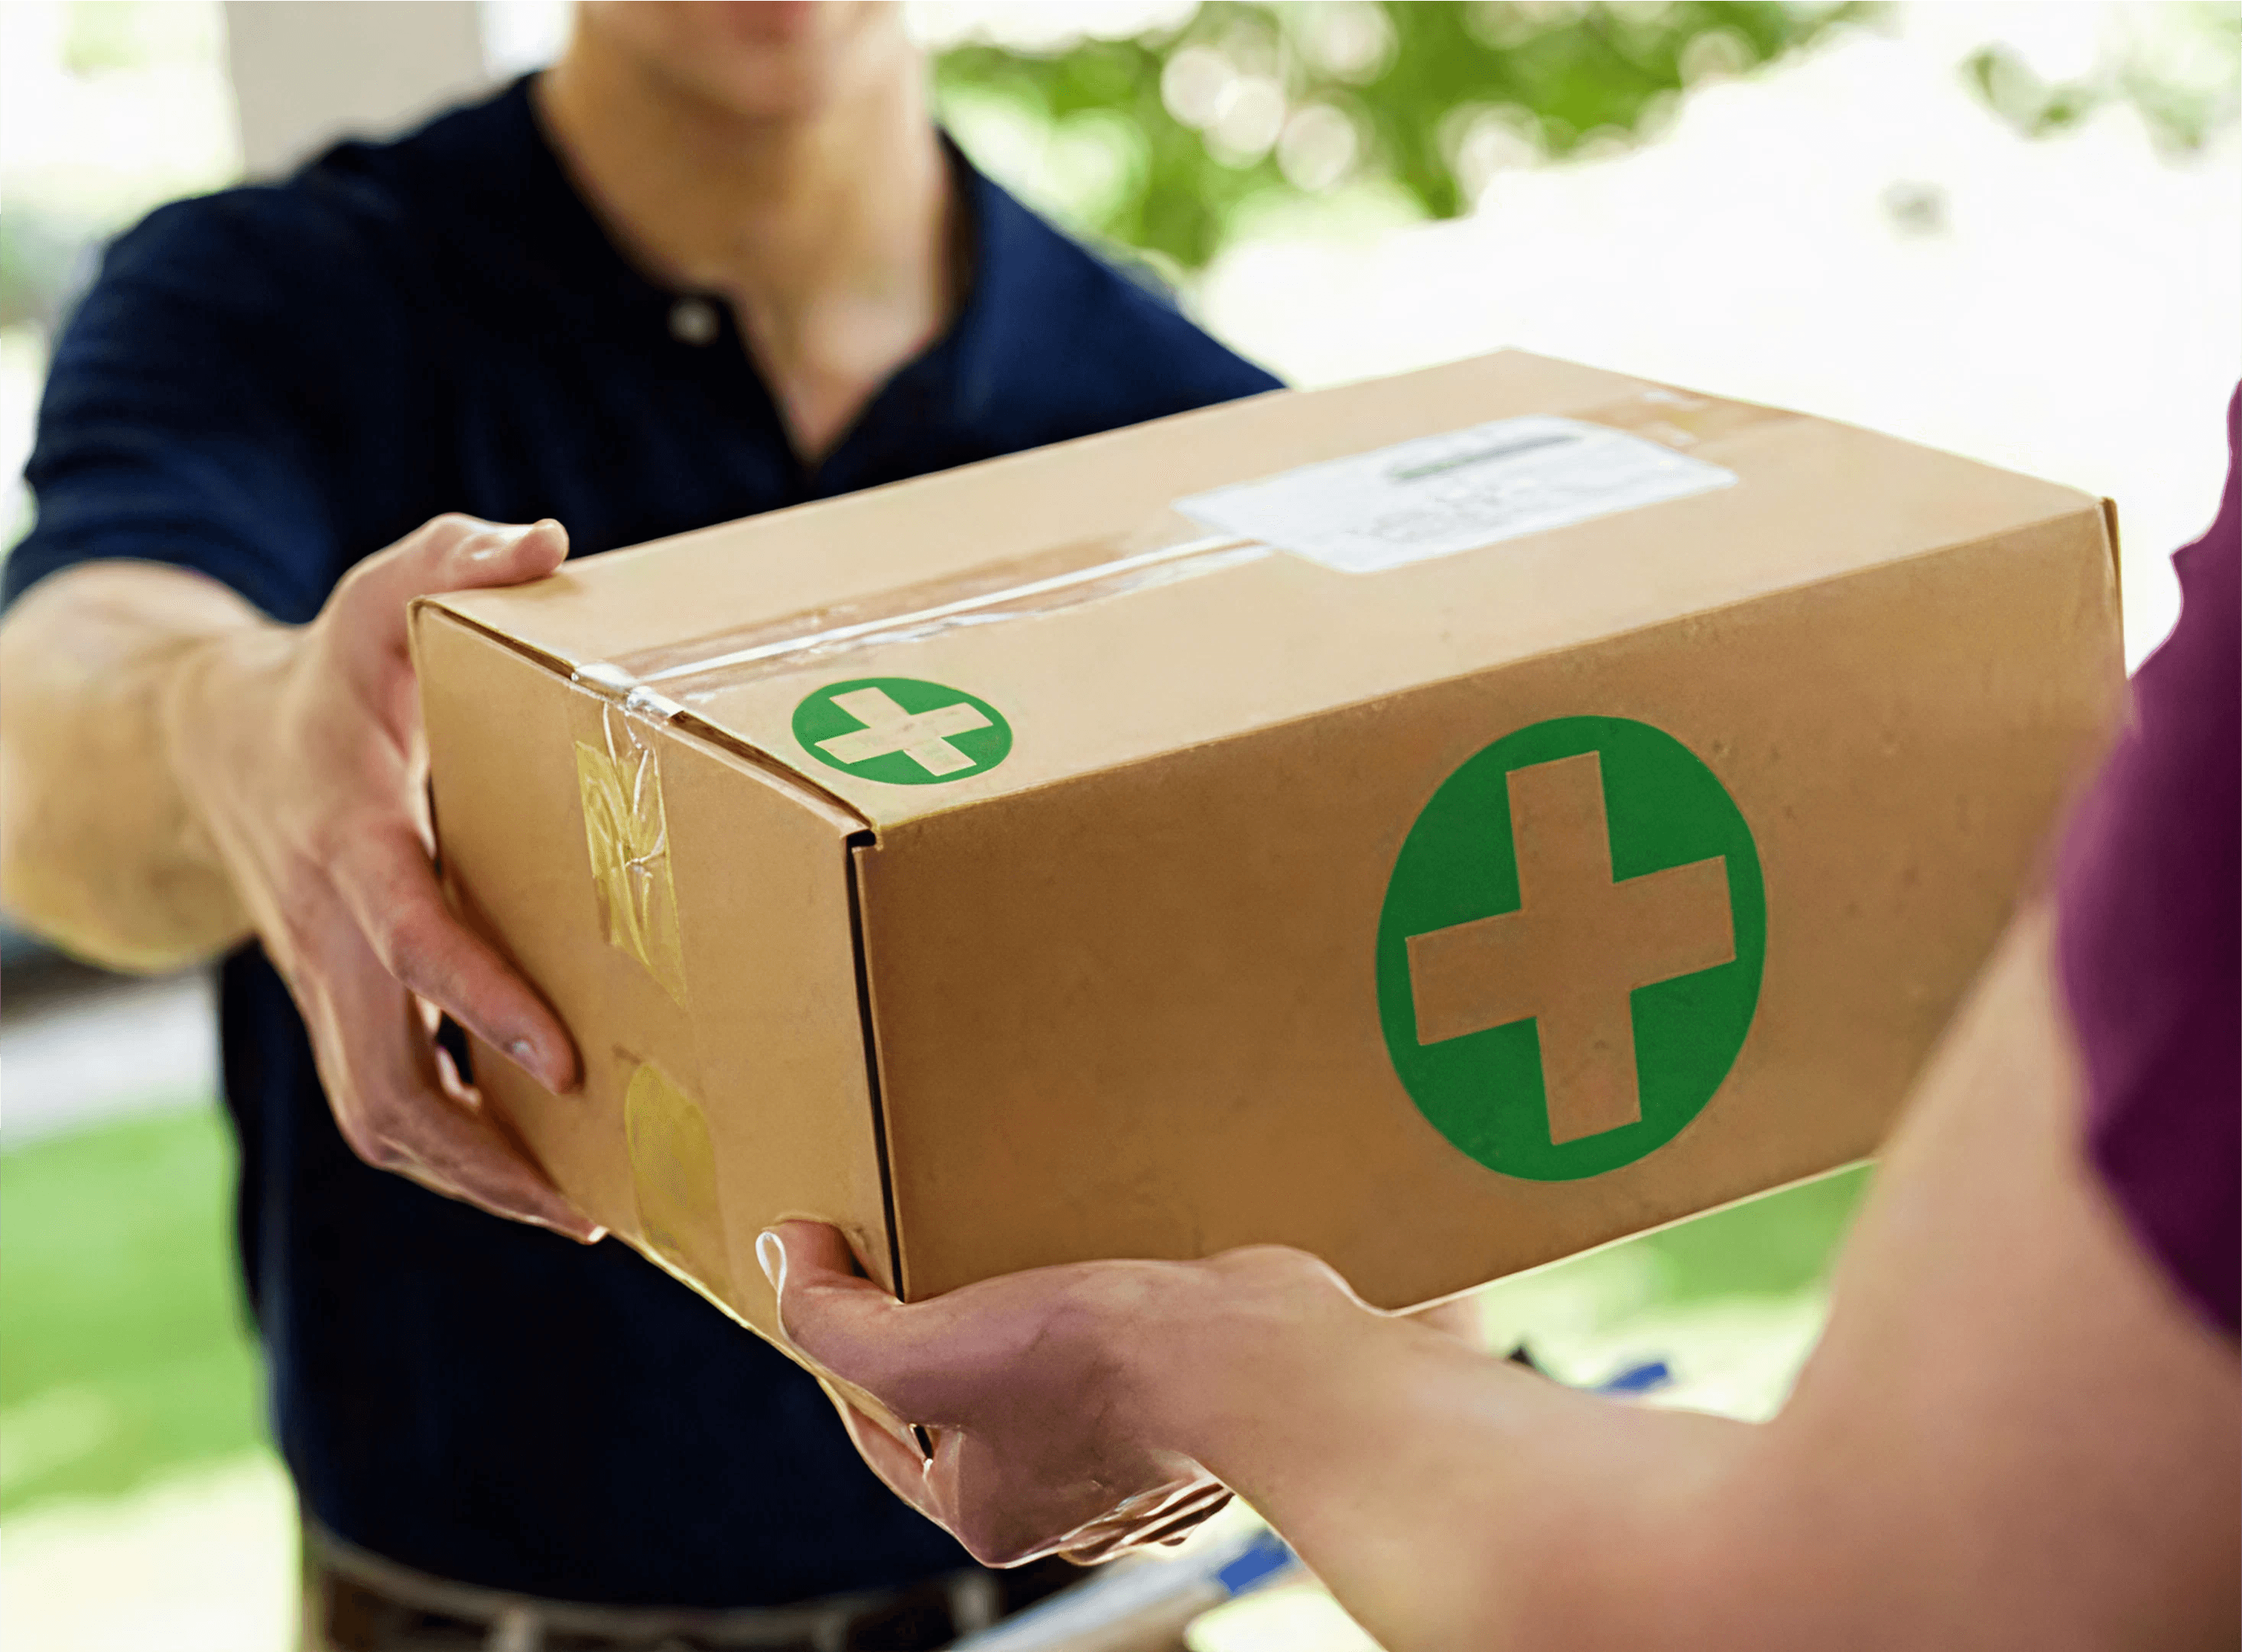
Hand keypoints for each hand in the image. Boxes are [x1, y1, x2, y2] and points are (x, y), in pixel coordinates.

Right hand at [163, 514, 598, 1239]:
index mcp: (353, 840)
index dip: (483, 1000)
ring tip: (581, 1212)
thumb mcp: (381, 599)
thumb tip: (546, 542)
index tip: (567, 1055)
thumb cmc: (332, 676)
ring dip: (474, 1178)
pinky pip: (389, 1107)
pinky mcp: (340, 1008)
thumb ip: (451, 560)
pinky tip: (545, 1172)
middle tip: (591, 1199)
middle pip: (386, 1084)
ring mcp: (326, 984)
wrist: (219, 743)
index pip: (414, 940)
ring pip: (381, 1118)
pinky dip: (459, 1152)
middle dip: (483, 1153)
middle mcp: (331, 933)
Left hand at [761, 1223, 1364, 1565]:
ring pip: (1049, 1384)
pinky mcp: (1193, 1407)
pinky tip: (1110, 1265)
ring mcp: (1137, 1461)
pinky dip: (1111, 1316)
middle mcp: (1065, 1508)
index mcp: (989, 1514)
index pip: (882, 1437)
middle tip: (936, 1257)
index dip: (845, 1357)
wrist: (1257, 1361)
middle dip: (950, 1336)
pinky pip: (1127, 1361)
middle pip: (970, 1410)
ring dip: (1033, 1320)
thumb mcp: (925, 1347)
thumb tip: (780, 1255)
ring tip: (1020, 1248)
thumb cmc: (1095, 1370)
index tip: (838, 1283)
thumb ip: (833, 1317)